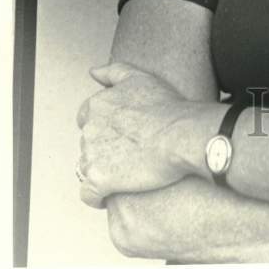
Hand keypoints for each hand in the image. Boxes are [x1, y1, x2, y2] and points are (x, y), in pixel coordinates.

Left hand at [76, 62, 196, 208]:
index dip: (105, 128)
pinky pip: (89, 194)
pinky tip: (114, 194)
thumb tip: (92, 72)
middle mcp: (89, 129)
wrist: (181, 135)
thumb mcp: (140, 78)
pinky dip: (98, 197)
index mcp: (97, 105)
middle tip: (130, 153)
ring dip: (103, 171)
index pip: (87, 118)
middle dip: (104, 149)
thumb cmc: (167, 107)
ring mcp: (92, 155)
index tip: (121, 134)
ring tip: (129, 173)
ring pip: (88, 168)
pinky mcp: (99, 179)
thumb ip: (112, 71)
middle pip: (89, 144)